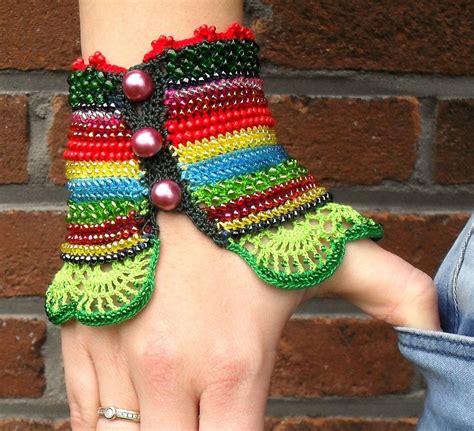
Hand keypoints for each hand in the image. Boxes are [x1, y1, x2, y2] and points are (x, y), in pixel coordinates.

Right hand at [62, 211, 439, 430]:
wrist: (172, 156)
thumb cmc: (247, 207)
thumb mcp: (330, 250)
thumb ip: (399, 294)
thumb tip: (447, 331)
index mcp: (232, 363)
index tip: (250, 430)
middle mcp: (167, 371)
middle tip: (214, 424)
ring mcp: (115, 355)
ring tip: (179, 418)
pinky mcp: (81, 335)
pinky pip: (85, 418)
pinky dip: (109, 428)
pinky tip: (140, 413)